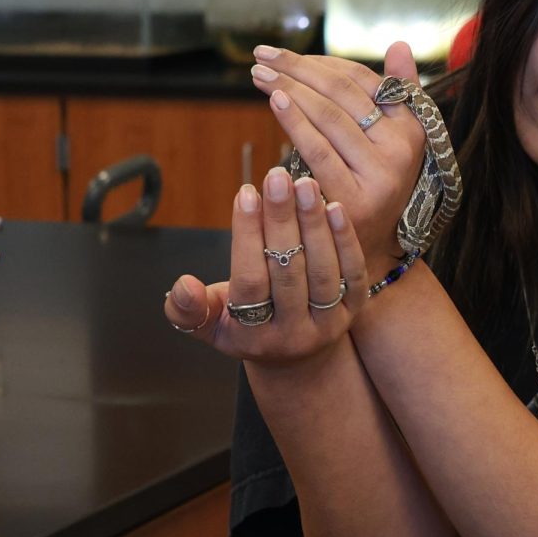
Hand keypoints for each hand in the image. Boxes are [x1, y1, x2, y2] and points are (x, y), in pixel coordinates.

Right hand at [163, 167, 367, 362]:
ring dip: (314, 223)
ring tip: (305, 183)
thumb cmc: (246, 329)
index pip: (250, 279)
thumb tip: (182, 285)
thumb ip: (189, 308)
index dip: (247, 235)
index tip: (245, 193)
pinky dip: (345, 238)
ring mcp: (329, 322)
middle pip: (288, 271)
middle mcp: (294, 333)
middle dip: (282, 220)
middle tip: (277, 177)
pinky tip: (335, 206)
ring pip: (323, 269)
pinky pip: (353, 270)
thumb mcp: (211, 325)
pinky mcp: (355, 309)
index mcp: (253, 336)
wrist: (298, 359)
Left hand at [249, 42, 425, 274]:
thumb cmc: (371, 188)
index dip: (324, 62)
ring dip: (290, 88)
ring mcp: (380, 176)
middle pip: (344, 94)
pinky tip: (275, 102)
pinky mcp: (354, 198)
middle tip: (263, 56)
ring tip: (260, 75)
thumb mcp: (392, 142)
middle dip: (299, 68)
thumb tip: (399, 45)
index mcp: (413, 130)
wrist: (366, 253)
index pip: (366, 81)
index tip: (288, 54)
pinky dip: (294, 121)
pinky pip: (317, 149)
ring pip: (329, 117)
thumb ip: (397, 93)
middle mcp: (402, 151)